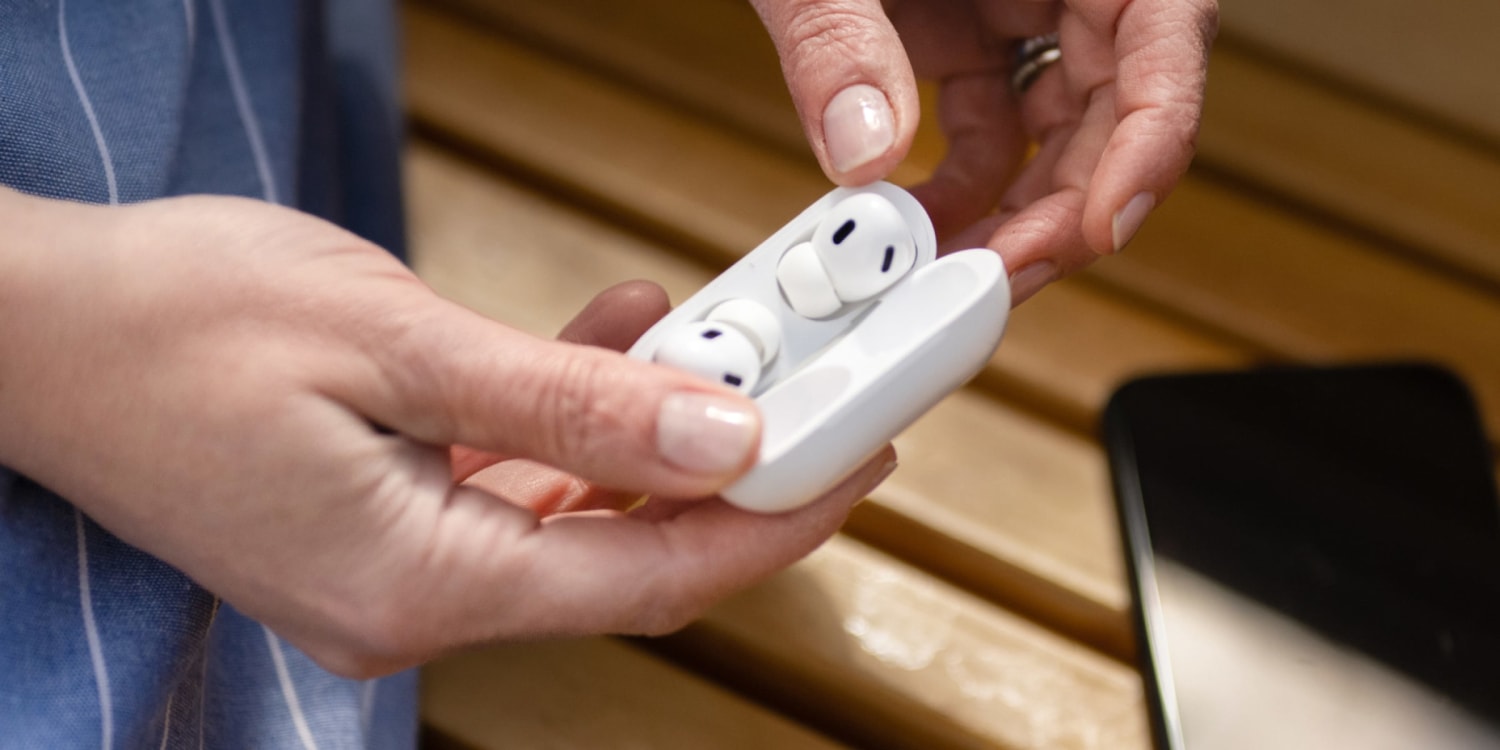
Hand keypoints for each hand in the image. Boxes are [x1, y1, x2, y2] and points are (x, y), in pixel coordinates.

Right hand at [0, 189, 894, 676]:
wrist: (31, 327)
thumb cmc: (174, 322)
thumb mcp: (397, 343)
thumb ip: (565, 404)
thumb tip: (714, 437)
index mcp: (416, 582)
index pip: (648, 579)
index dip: (769, 523)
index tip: (854, 459)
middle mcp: (407, 606)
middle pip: (620, 560)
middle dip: (721, 478)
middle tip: (804, 394)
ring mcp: (387, 575)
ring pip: (571, 522)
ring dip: (645, 439)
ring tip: (704, 342)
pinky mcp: (373, 529)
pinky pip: (508, 493)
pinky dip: (569, 431)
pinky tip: (604, 346)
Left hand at [752, 0, 1217, 302]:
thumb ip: (841, 32)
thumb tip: (861, 147)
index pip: (1165, 29)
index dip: (1153, 135)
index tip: (1107, 220)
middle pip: (1116, 102)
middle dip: (1067, 204)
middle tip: (1002, 276)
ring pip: (1056, 129)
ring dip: (1013, 212)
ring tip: (951, 269)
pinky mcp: (966, 29)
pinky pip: (988, 122)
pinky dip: (961, 184)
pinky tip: (922, 222)